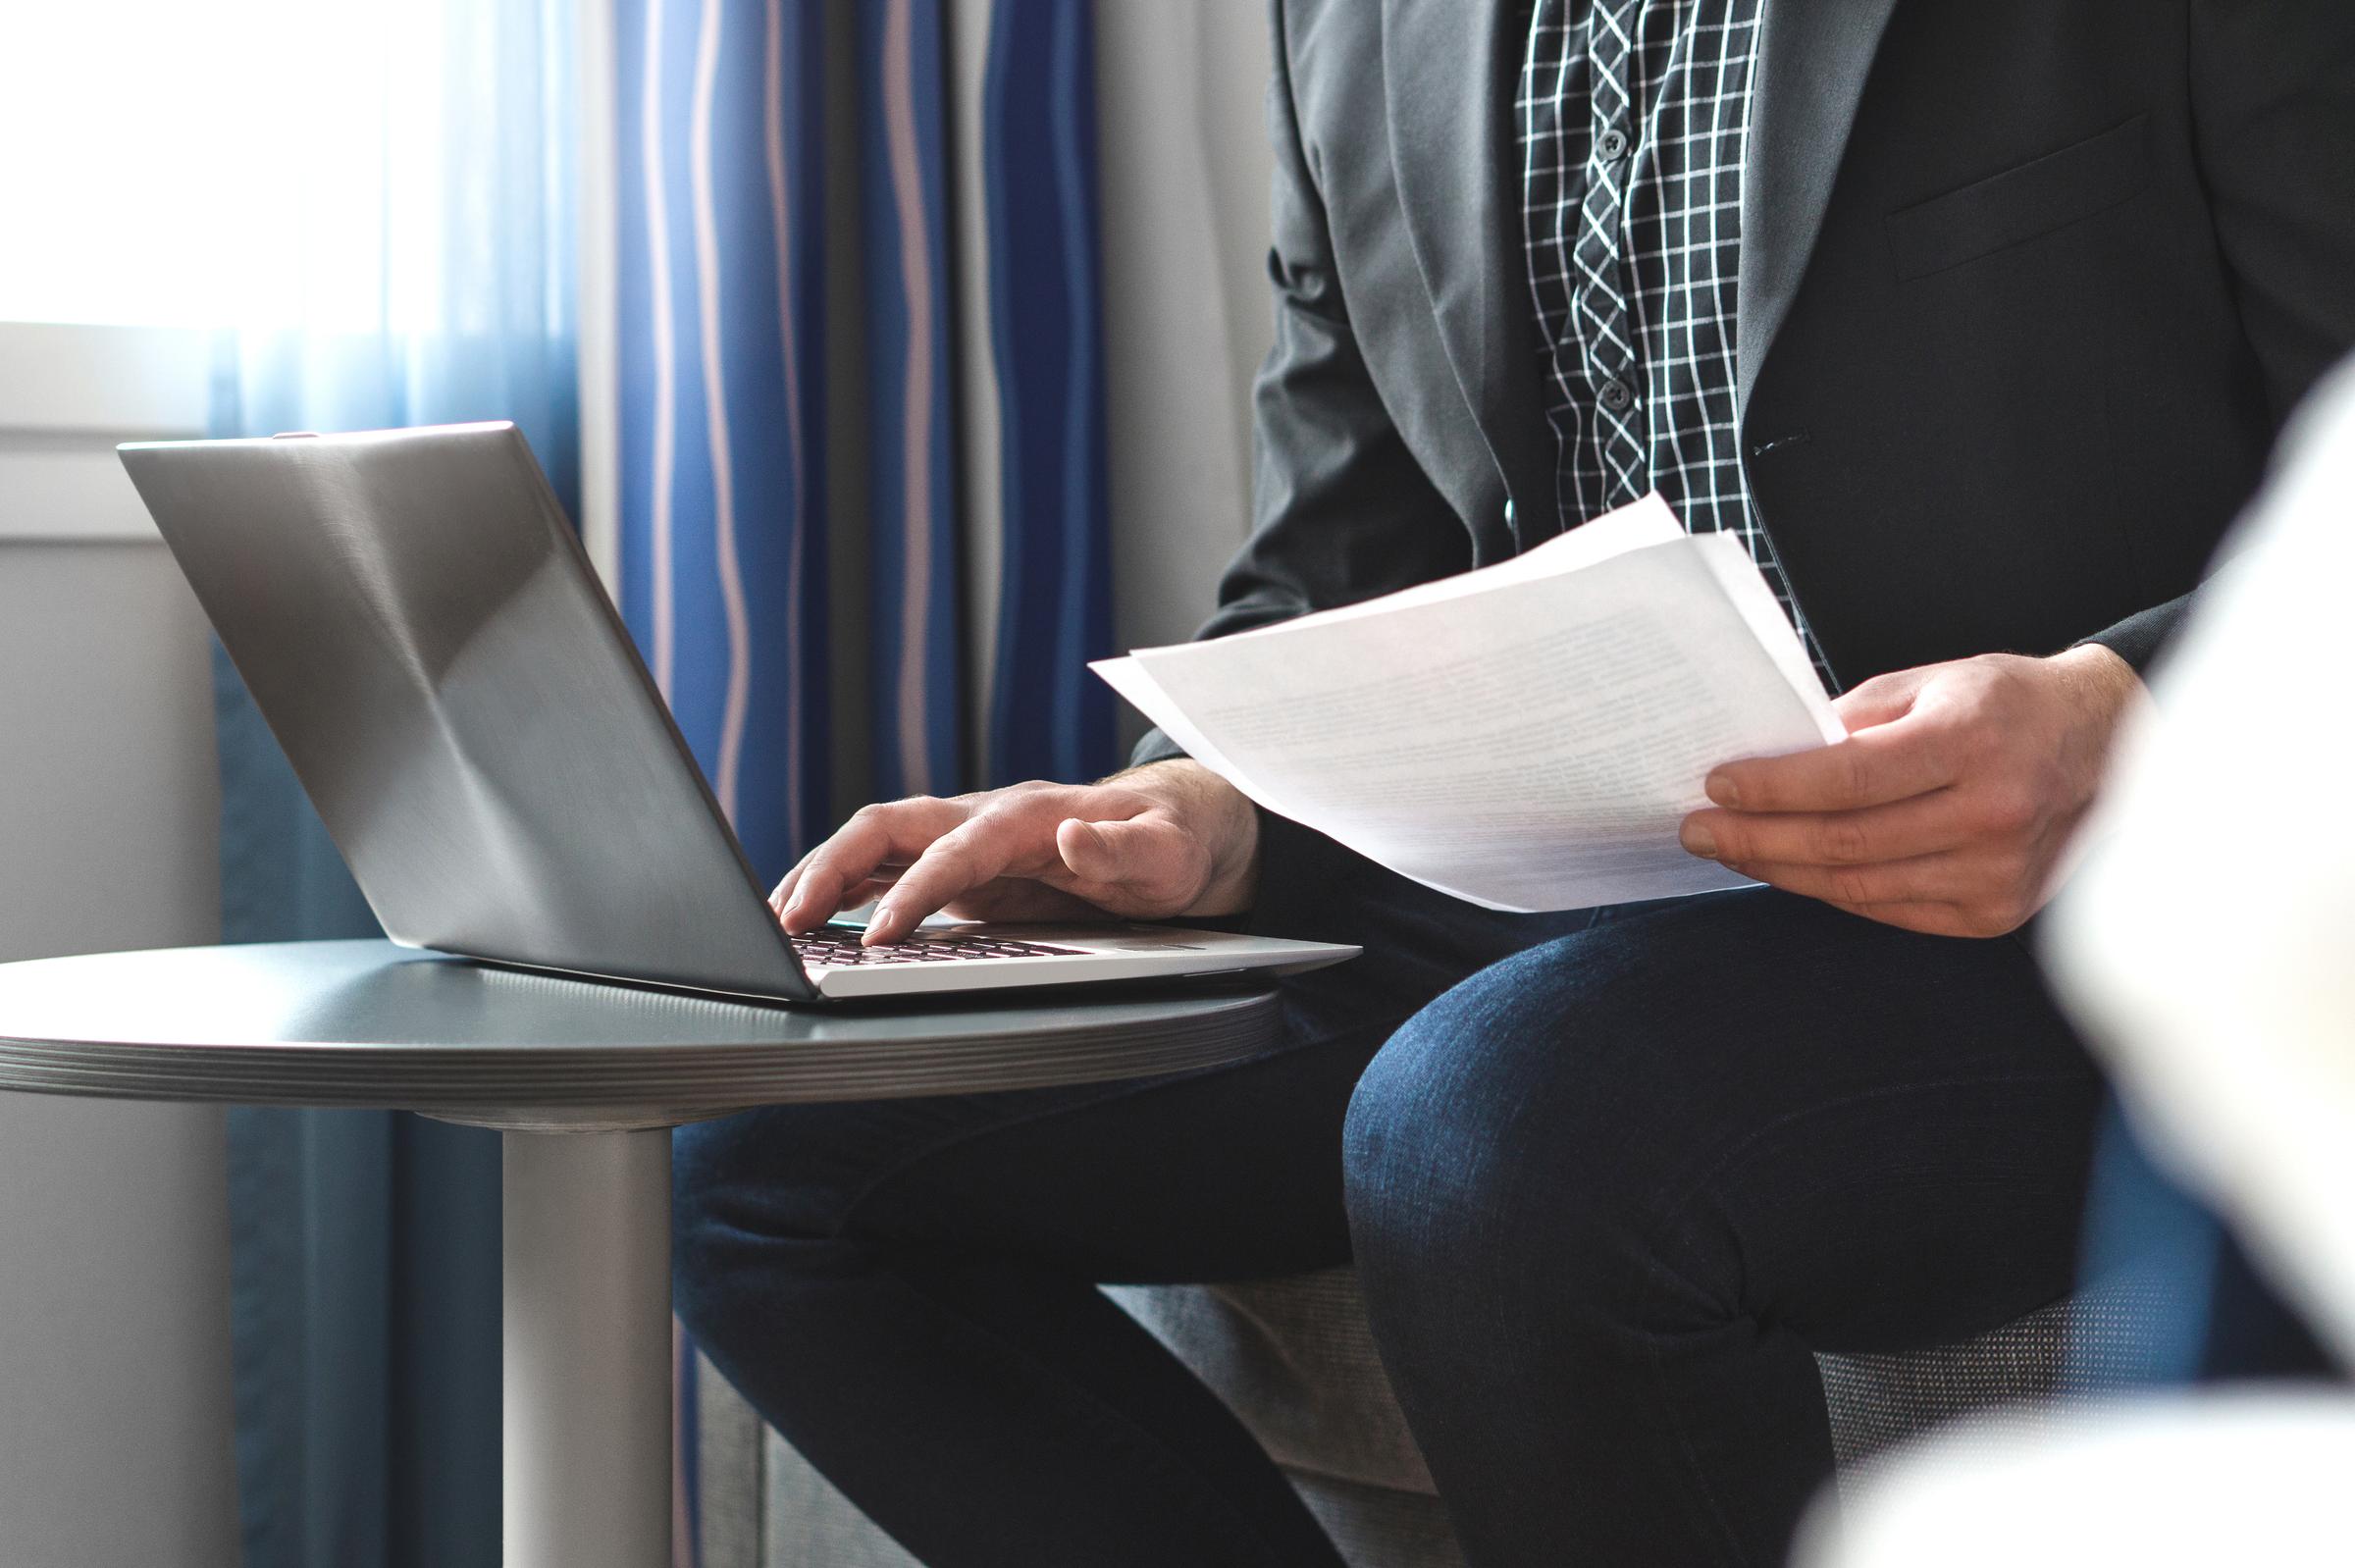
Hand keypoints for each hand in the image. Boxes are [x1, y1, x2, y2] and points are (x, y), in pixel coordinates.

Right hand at [771, 760, 1260, 944]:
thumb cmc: (1171, 841)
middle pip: (886, 828)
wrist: (1175, 828)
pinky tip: (808, 919)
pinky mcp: (958, 864)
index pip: (953, 848)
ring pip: (873, 844)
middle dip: (829, 870)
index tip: (880, 938)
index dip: (913, 891)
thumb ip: (1124, 848)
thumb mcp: (1166, 852)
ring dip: (819, 877)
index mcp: (1026, 815)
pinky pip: (885, 867)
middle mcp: (982, 818)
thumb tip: (1078, 836)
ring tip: (774, 923)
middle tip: (786, 923)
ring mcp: (964, 839)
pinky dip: (840, 888)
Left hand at [1678, 646, 2143, 937]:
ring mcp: (1997, 872)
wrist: (2109, 747)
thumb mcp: (1931, 684)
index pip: (1848, 779)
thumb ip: (1852, 721)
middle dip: (1756, 838)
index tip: (1715, 784)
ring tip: (1731, 850)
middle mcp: (1991, 813)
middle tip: (1698, 830)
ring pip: (1859, 886)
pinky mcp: (1995, 912)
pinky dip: (1832, 891)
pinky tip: (1790, 870)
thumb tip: (1765, 756)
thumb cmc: (2005, 704)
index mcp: (1973, 742)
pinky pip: (1890, 909)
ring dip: (1782, 870)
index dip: (1773, 787)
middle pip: (1845, 842)